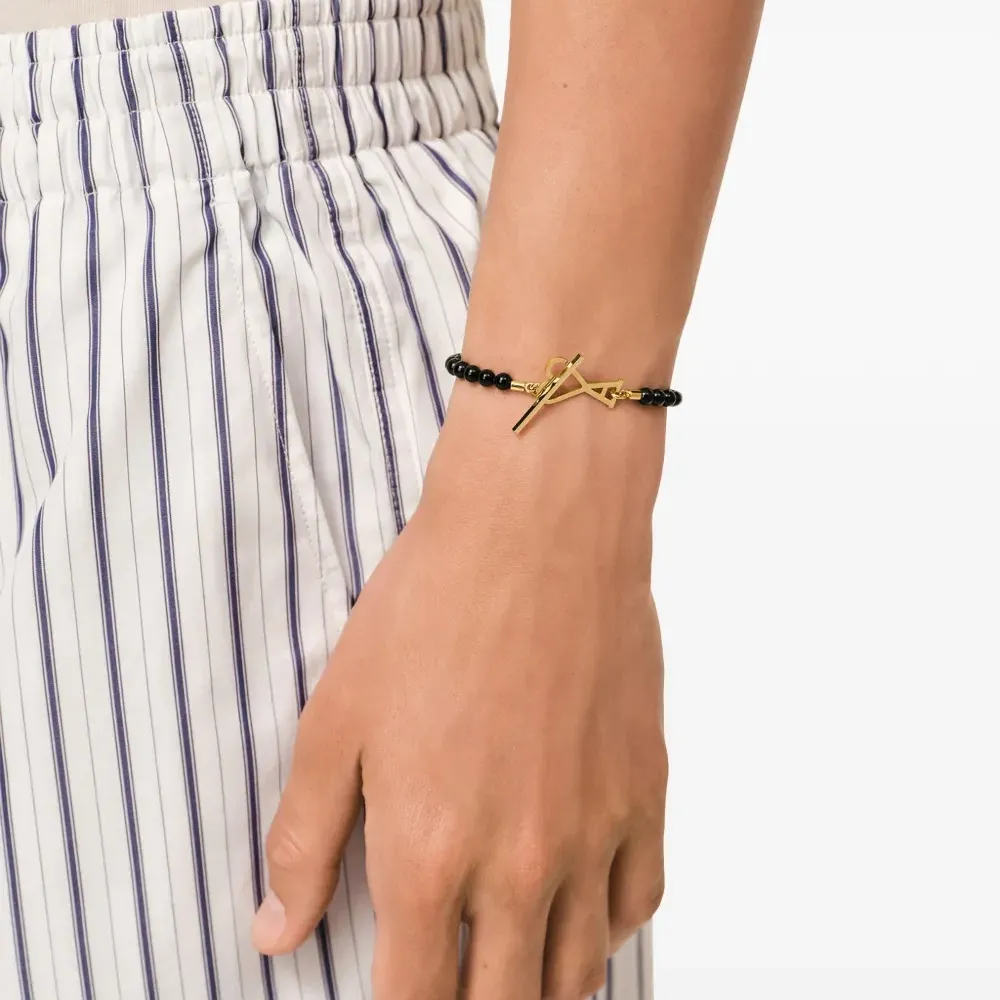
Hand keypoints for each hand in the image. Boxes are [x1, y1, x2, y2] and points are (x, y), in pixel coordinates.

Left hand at [251, 388, 668, 999]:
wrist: (535, 532)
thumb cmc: (429, 610)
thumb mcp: (336, 719)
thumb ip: (304, 837)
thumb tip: (275, 931)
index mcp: (431, 855)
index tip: (394, 998)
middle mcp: (521, 866)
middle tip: (452, 979)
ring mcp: (593, 833)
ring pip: (577, 972)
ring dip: (538, 985)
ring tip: (511, 963)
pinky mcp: (644, 791)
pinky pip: (639, 903)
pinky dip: (605, 926)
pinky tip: (578, 902)